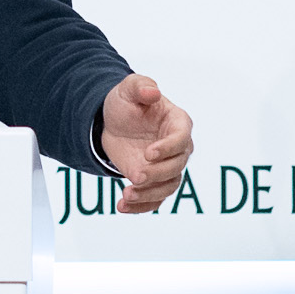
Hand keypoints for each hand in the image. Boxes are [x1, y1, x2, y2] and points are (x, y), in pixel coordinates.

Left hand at [99, 74, 192, 214]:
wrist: (112, 123)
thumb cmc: (126, 103)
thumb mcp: (128, 89)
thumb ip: (141, 86)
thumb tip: (153, 92)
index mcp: (178, 123)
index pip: (182, 139)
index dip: (168, 148)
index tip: (148, 154)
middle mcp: (178, 148)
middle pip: (177, 166)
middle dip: (157, 174)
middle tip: (135, 176)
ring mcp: (167, 166)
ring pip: (168, 186)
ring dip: (149, 194)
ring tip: (126, 195)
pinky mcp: (154, 181)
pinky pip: (155, 199)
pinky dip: (141, 206)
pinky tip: (122, 206)